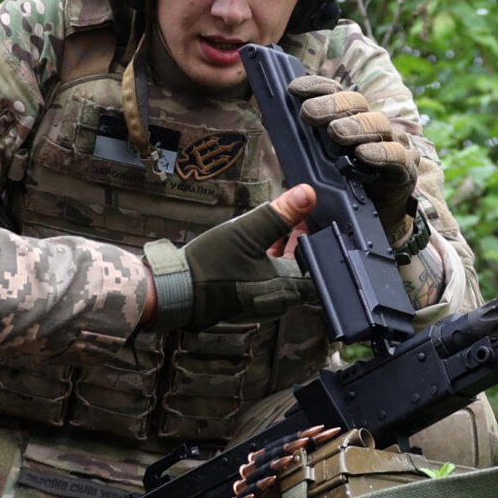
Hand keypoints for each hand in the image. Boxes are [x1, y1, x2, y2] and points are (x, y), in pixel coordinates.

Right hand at [143, 186, 318, 331]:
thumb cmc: (211, 267)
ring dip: (286, 250)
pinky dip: (271, 260)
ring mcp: (265, 302)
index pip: (318, 264)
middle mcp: (280, 299)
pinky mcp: (251, 299)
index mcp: (286, 287)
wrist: (177, 290)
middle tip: (299, 216)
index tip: (315, 218)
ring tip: (281, 225)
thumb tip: (307, 194)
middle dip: (302, 241)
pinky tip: (260, 243)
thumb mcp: (247, 231)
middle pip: (303, 268)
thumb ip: (280, 214)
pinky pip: (270, 278)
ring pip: (286, 272)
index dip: (319, 240)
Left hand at [286, 74, 419, 221]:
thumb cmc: (343, 187)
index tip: (293, 89)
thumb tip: (279, 127)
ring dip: (355, 126)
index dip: (316, 86)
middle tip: (308, 113)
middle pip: (356, 103)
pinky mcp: (405, 168)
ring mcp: (392, 144)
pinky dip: (380, 154)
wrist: (371, 221)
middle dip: (331, 105)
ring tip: (335, 133)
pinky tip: (363, 154)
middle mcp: (372, 125)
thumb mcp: (319, 164)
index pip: (335, 92)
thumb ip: (306, 145)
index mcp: (350, 118)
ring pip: (377, 124)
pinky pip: (396, 155)